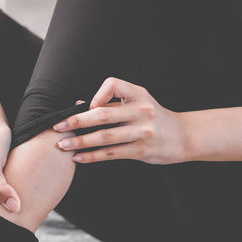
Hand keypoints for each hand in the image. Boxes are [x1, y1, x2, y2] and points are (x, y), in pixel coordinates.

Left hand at [52, 77, 187, 164]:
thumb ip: (111, 103)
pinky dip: (93, 156)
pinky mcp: (141, 150)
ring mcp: (143, 132)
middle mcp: (142, 111)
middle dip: (77, 121)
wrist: (183, 136)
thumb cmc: (153, 116)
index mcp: (139, 94)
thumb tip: (77, 106)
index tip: (87, 106)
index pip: (113, 84)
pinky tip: (79, 157)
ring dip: (80, 141)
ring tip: (63, 145)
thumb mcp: (137, 102)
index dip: (96, 94)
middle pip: (103, 115)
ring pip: (105, 137)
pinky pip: (112, 153)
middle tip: (57, 127)